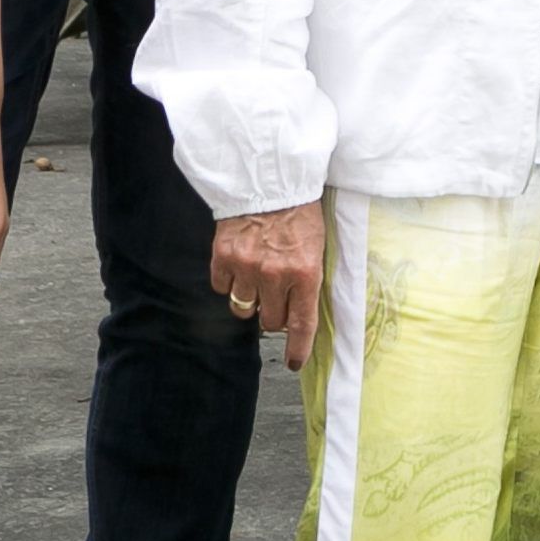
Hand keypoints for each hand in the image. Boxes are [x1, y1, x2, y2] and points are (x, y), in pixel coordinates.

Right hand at [213, 201, 327, 371]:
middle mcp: (275, 275)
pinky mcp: (223, 257)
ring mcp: (246, 267)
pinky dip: (229, 281)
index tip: (295, 362)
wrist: (269, 178)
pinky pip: (222, 287)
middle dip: (274, 314)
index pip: (301, 324)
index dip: (298, 349)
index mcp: (305, 273)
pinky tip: (239, 265)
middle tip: (277, 294)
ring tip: (257, 280)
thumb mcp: (317, 244)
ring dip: (251, 301)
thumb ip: (309, 278)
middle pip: (270, 321)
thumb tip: (302, 310)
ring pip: (244, 309)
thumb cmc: (300, 210)